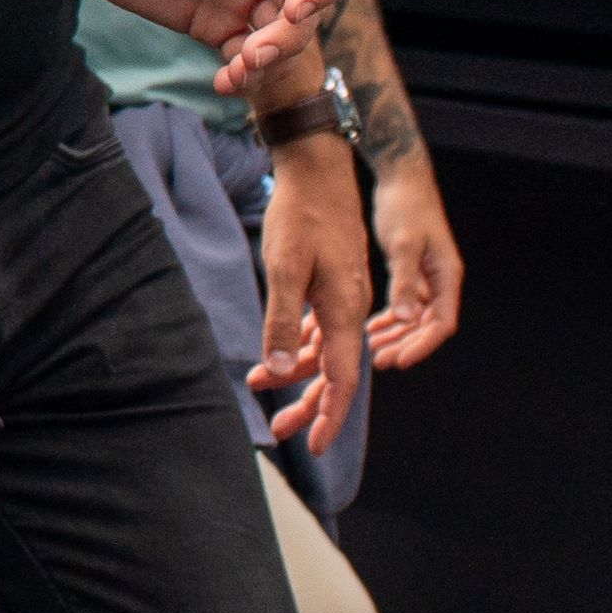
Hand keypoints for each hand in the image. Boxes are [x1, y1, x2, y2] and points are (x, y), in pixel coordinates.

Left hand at [57, 0, 342, 99]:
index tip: (298, 9)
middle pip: (307, 4)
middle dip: (291, 35)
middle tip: (254, 55)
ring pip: (282, 37)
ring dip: (272, 61)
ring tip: (236, 72)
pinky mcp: (213, 24)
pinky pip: (245, 56)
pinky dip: (245, 75)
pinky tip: (224, 83)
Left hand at [249, 134, 373, 456]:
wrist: (315, 168)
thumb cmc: (300, 213)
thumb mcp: (283, 267)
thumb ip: (282, 321)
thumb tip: (277, 371)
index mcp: (346, 308)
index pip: (343, 377)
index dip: (330, 413)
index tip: (316, 445)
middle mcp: (350, 307)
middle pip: (335, 371)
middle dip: (310, 405)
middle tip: (282, 432)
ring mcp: (341, 295)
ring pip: (324, 350)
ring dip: (296, 375)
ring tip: (261, 393)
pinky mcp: (329, 283)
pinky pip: (317, 328)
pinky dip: (296, 345)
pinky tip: (272, 357)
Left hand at [364, 152, 463, 368]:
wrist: (401, 176)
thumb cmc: (407, 205)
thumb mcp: (403, 244)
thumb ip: (404, 281)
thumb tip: (404, 318)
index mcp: (447, 275)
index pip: (442, 323)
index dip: (423, 345)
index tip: (400, 361)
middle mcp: (441, 281)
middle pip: (428, 326)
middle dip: (406, 345)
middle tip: (379, 361)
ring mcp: (427, 277)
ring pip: (415, 319)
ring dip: (396, 336)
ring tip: (372, 351)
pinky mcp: (411, 272)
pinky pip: (404, 305)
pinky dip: (389, 319)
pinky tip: (370, 329)